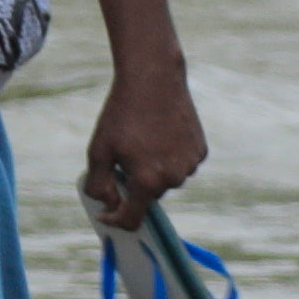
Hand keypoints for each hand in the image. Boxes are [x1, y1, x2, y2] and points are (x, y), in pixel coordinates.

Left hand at [80, 64, 206, 231]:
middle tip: (123, 157)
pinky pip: (181, 165)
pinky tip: (161, 134)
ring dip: (154, 171)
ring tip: (143, 140)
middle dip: (134, 184)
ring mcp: (190, 165)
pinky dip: (170, 158)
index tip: (106, 214)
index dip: (115, 220)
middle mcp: (173, 178)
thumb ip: (98, 184)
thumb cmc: (122, 114)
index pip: (132, 219)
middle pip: (149, 196)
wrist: (154, 78)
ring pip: (167, 180)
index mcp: (147, 181)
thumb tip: (107, 205)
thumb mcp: (98, 149)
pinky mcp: (200, 151)